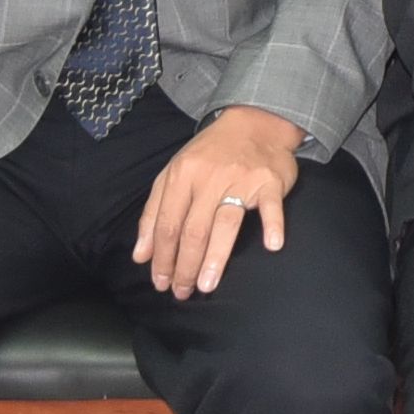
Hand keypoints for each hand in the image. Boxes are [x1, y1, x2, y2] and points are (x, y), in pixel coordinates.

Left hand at [133, 106, 304, 299]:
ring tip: (207, 285)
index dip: (162, 257)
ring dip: (216, 257)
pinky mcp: (270, 181)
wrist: (254, 122)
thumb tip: (140, 255)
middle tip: (182, 292)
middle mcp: (209, 178)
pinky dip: (273, 225)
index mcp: (182, 176)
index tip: (161, 282)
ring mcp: (241, 179)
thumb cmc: (210, 155)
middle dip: (185, 265)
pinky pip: (271, 206)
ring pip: (225, 223)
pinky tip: (272, 246)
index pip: (168, 223)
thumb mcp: (174, 175)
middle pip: (193, 229)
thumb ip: (154, 214)